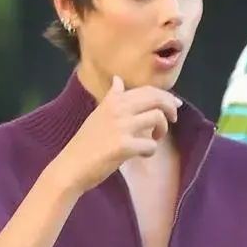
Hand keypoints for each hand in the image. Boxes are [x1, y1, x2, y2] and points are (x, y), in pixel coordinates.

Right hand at [50, 76, 179, 194]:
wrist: (71, 166)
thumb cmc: (86, 143)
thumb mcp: (98, 114)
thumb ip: (112, 98)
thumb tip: (118, 80)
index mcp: (113, 100)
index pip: (146, 90)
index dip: (165, 96)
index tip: (174, 104)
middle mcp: (118, 108)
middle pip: (156, 99)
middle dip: (170, 107)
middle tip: (174, 119)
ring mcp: (121, 127)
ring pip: (157, 118)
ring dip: (162, 129)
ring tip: (154, 138)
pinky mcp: (124, 146)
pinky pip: (150, 145)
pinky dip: (150, 150)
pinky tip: (143, 154)